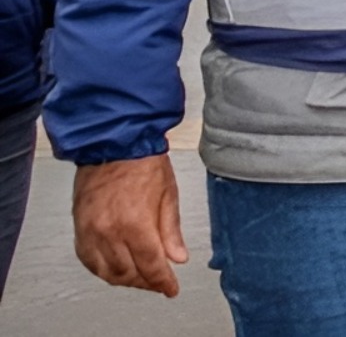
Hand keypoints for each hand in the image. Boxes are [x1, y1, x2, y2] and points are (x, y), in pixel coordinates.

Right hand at [73, 154, 187, 296]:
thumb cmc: (143, 164)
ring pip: (107, 271)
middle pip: (128, 273)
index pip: (151, 265)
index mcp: (135, 223)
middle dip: (146, 282)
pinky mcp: (79, 228)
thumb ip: (171, 231)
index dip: (162, 282)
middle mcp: (109, 231)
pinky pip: (88, 260)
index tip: (171, 289)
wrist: (114, 144)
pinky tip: (115, 268)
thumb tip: (178, 258)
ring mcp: (90, 231)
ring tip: (141, 278)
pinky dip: (103, 269)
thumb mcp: (168, 195)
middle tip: (159, 283)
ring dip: (125, 279)